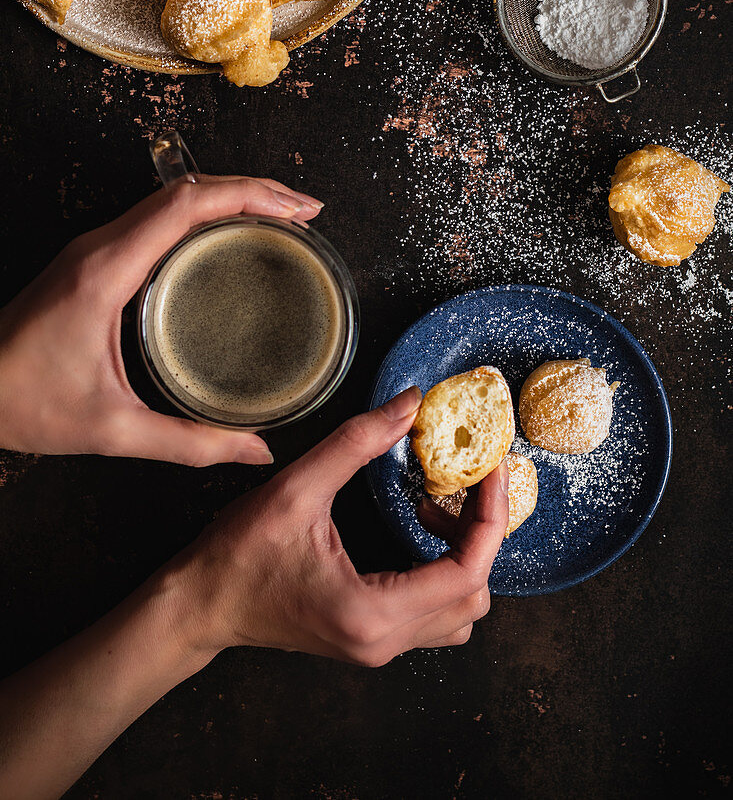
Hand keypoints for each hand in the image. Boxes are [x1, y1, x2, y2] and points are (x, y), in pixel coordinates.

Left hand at [0, 176, 322, 465]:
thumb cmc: (23, 403)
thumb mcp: (113, 431)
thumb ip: (190, 443)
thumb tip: (256, 449)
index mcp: (107, 271)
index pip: (186, 204)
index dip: (250, 196)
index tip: (297, 211)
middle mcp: (101, 246)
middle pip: (187, 188)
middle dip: (254, 190)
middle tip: (305, 212)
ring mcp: (96, 248)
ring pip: (173, 197)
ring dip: (230, 197)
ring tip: (281, 217)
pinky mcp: (96, 259)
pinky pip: (159, 217)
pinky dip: (204, 214)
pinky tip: (230, 236)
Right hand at [176, 388, 508, 664]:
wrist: (199, 606)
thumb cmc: (237, 556)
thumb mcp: (296, 489)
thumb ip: (356, 443)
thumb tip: (408, 404)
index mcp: (372, 613)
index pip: (467, 572)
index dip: (489, 515)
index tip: (491, 469)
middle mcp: (384, 641)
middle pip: (474, 594)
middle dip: (480, 531)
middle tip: (468, 479)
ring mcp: (378, 647)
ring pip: (460, 612)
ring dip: (464, 556)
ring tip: (434, 504)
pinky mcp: (370, 638)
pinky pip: (434, 614)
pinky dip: (443, 571)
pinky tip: (415, 528)